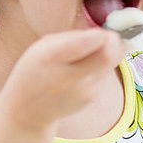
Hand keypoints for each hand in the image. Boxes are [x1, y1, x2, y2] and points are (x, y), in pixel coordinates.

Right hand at [0, 29, 123, 133]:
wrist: (28, 110)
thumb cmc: (34, 71)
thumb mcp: (41, 47)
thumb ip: (70, 38)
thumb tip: (102, 35)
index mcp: (50, 57)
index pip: (82, 44)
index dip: (98, 36)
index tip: (101, 32)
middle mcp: (68, 76)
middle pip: (108, 56)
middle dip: (114, 42)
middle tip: (109, 36)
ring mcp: (82, 90)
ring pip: (110, 63)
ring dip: (107, 53)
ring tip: (88, 54)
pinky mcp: (91, 98)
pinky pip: (104, 74)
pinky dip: (100, 67)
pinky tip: (82, 70)